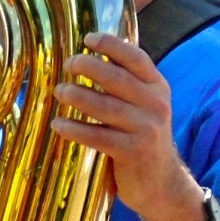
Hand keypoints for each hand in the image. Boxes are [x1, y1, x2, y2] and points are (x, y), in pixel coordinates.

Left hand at [52, 33, 206, 220]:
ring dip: (78, 96)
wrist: (161, 181)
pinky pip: (98, 137)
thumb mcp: (142, 106)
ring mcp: (146, 129)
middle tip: (68, 64)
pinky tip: (58, 124)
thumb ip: (124, 84)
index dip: (112, 46)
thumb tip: (89, 56)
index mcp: (157, 88)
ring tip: (59, 91)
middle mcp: (156, 105)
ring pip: (106, 107)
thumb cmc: (141, 137)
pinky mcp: (133, 152)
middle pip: (118, 79)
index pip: (137, 59)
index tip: (88, 38)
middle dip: (90, 67)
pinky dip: (75, 129)